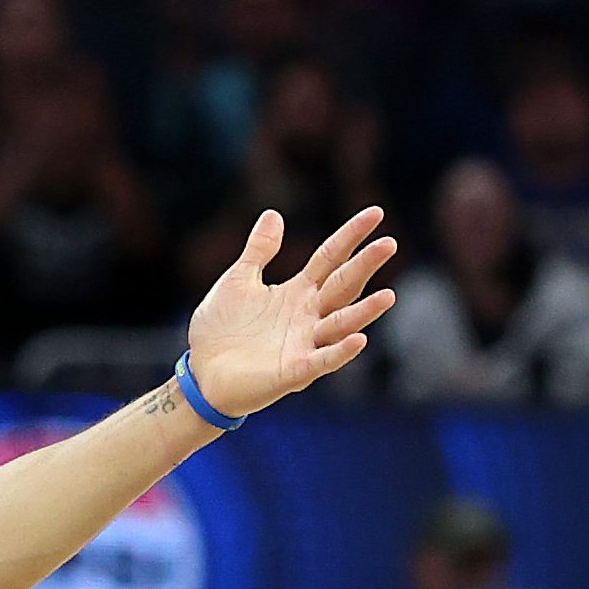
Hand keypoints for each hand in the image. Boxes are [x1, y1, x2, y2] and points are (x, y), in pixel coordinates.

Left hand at [186, 206, 398, 415]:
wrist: (199, 374)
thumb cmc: (221, 331)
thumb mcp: (237, 282)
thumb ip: (259, 251)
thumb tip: (273, 213)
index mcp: (297, 292)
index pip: (330, 258)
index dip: (350, 236)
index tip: (375, 213)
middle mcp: (308, 316)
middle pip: (342, 287)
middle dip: (365, 266)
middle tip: (389, 243)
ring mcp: (304, 344)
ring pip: (340, 325)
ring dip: (364, 312)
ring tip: (388, 296)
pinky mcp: (293, 372)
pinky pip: (321, 361)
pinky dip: (340, 352)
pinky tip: (359, 340)